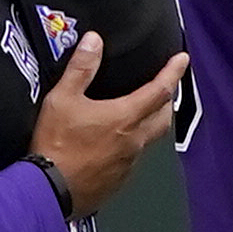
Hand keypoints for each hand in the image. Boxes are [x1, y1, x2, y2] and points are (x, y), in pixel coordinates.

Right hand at [30, 32, 185, 216]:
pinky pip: (134, 157)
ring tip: (145, 112)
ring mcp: (129, 162)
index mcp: (124, 117)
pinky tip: (119, 142)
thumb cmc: (56, 145)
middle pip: (164, 117)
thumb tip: (93, 41)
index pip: (160, 90)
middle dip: (168, 100)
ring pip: (150, 139)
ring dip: (152, 123)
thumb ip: (81, 68)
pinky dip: (134, 144)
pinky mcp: (119, 179)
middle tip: (166, 88)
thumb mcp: (62, 99)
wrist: (50, 190)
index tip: (182, 60)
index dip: (173, 72)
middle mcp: (134, 140)